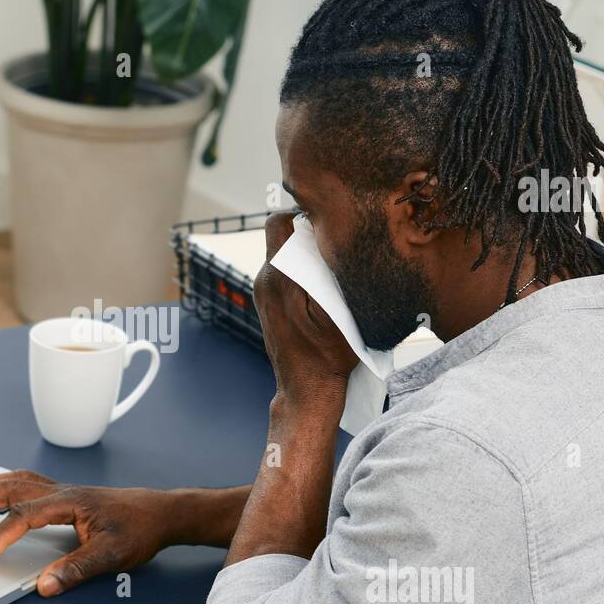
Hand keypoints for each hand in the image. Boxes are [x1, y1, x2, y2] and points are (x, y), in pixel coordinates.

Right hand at [0, 471, 182, 596]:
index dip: (1, 536)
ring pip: (16, 482)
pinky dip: (6, 483)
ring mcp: (63, 491)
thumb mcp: (111, 556)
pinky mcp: (66, 495)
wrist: (162, 513)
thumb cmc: (139, 530)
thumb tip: (43, 585)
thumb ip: (76, 570)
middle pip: (11, 491)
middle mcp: (62, 492)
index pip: (24, 516)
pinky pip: (27, 482)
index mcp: (69, 503)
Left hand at [253, 211, 359, 412]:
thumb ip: (330, 273)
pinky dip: (302, 270)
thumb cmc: (328, 356)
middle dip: (308, 232)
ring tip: (333, 267)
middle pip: (282, 234)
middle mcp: (265, 280)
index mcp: (279, 277)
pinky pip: (283, 272)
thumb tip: (328, 239)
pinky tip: (323, 287)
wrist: (306, 390)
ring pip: (284, 253)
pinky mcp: (268, 302)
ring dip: (307, 253)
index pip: (279, 221)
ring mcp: (264, 292)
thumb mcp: (339, 312)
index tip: (329, 219)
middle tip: (337, 242)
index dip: (304, 212)